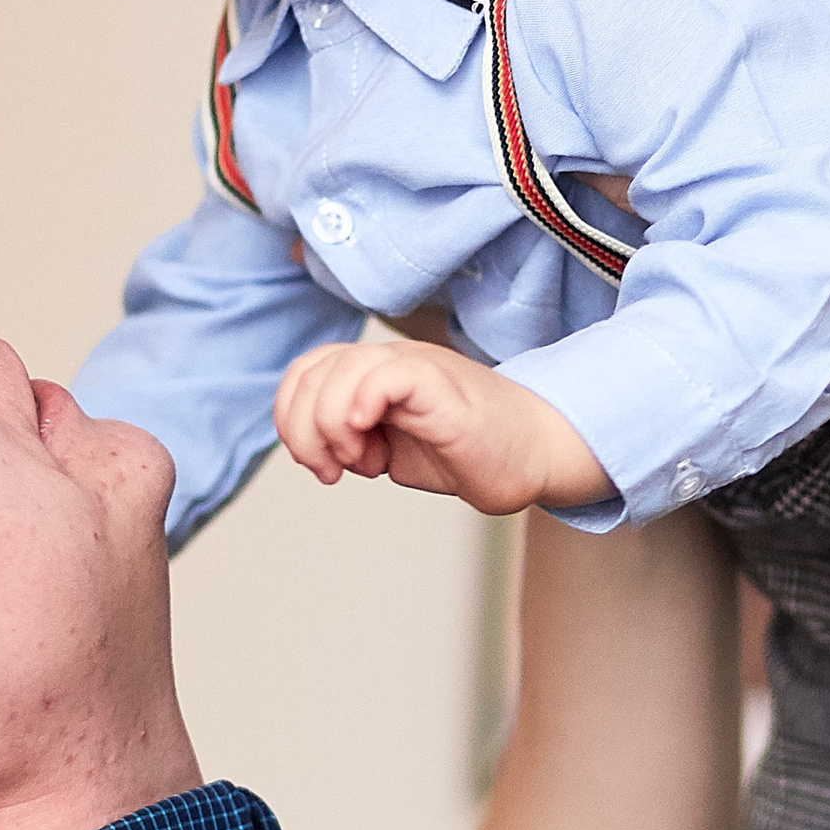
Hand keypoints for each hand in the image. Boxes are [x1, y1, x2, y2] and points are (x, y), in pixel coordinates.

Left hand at [273, 337, 611, 514]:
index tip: (322, 466)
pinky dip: (359, 407)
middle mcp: (392, 360)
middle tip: (335, 470)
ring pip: (338, 371)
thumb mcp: (393, 450)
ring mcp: (415, 366)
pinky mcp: (438, 382)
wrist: (536, 455)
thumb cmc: (475, 455)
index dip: (293, 419)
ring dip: (331, 427)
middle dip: (303, 431)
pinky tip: (372, 437)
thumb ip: (353, 440)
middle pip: (311, 372)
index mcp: (377, 373)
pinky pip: (380, 376)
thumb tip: (316, 448)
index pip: (306, 372)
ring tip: (362, 461)